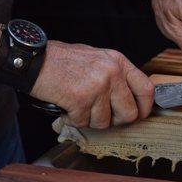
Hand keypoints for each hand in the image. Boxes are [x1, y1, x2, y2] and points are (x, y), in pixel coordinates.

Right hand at [30, 41, 154, 128]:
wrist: (34, 60)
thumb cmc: (61, 60)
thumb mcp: (97, 59)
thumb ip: (115, 75)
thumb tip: (128, 98)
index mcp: (118, 62)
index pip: (146, 90)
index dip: (144, 108)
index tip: (138, 115)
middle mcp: (112, 73)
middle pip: (130, 113)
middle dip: (115, 120)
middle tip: (101, 115)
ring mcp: (98, 86)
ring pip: (105, 122)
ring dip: (90, 120)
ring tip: (78, 105)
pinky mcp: (82, 100)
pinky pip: (84, 123)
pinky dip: (73, 119)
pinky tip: (67, 107)